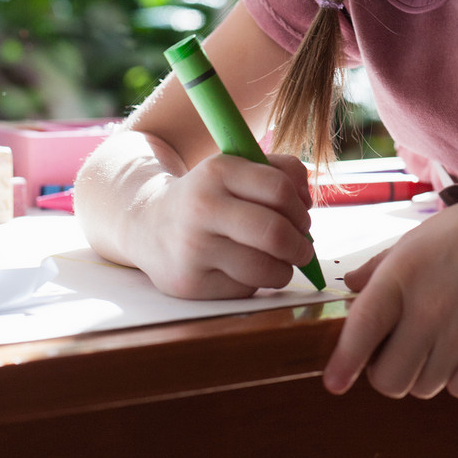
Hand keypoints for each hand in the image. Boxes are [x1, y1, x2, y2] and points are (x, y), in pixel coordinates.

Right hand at [136, 152, 315, 299]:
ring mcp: (194, 248)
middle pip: (275, 233)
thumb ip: (280, 171)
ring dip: (284, 269)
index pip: (279, 189)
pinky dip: (255, 283)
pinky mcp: (190, 283)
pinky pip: (245, 288)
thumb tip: (308, 202)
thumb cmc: (209, 196)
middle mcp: (202, 208)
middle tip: (302, 249)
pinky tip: (242, 270)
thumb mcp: (236, 169)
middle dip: (300, 246)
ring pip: (265, 268)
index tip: (303, 218)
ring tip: (279, 263)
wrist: (149, 225)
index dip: (300, 209)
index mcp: (218, 171)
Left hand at [323, 183, 457, 398]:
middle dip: (386, 371)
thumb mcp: (416, 238)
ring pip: (423, 388)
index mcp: (403, 275)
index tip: (334, 383)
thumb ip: (378, 267)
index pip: (364, 328)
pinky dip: (457, 377)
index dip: (345, 361)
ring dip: (423, 372)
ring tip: (439, 337)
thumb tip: (349, 288)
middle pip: (390, 379)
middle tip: (398, 349)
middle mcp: (429, 309)